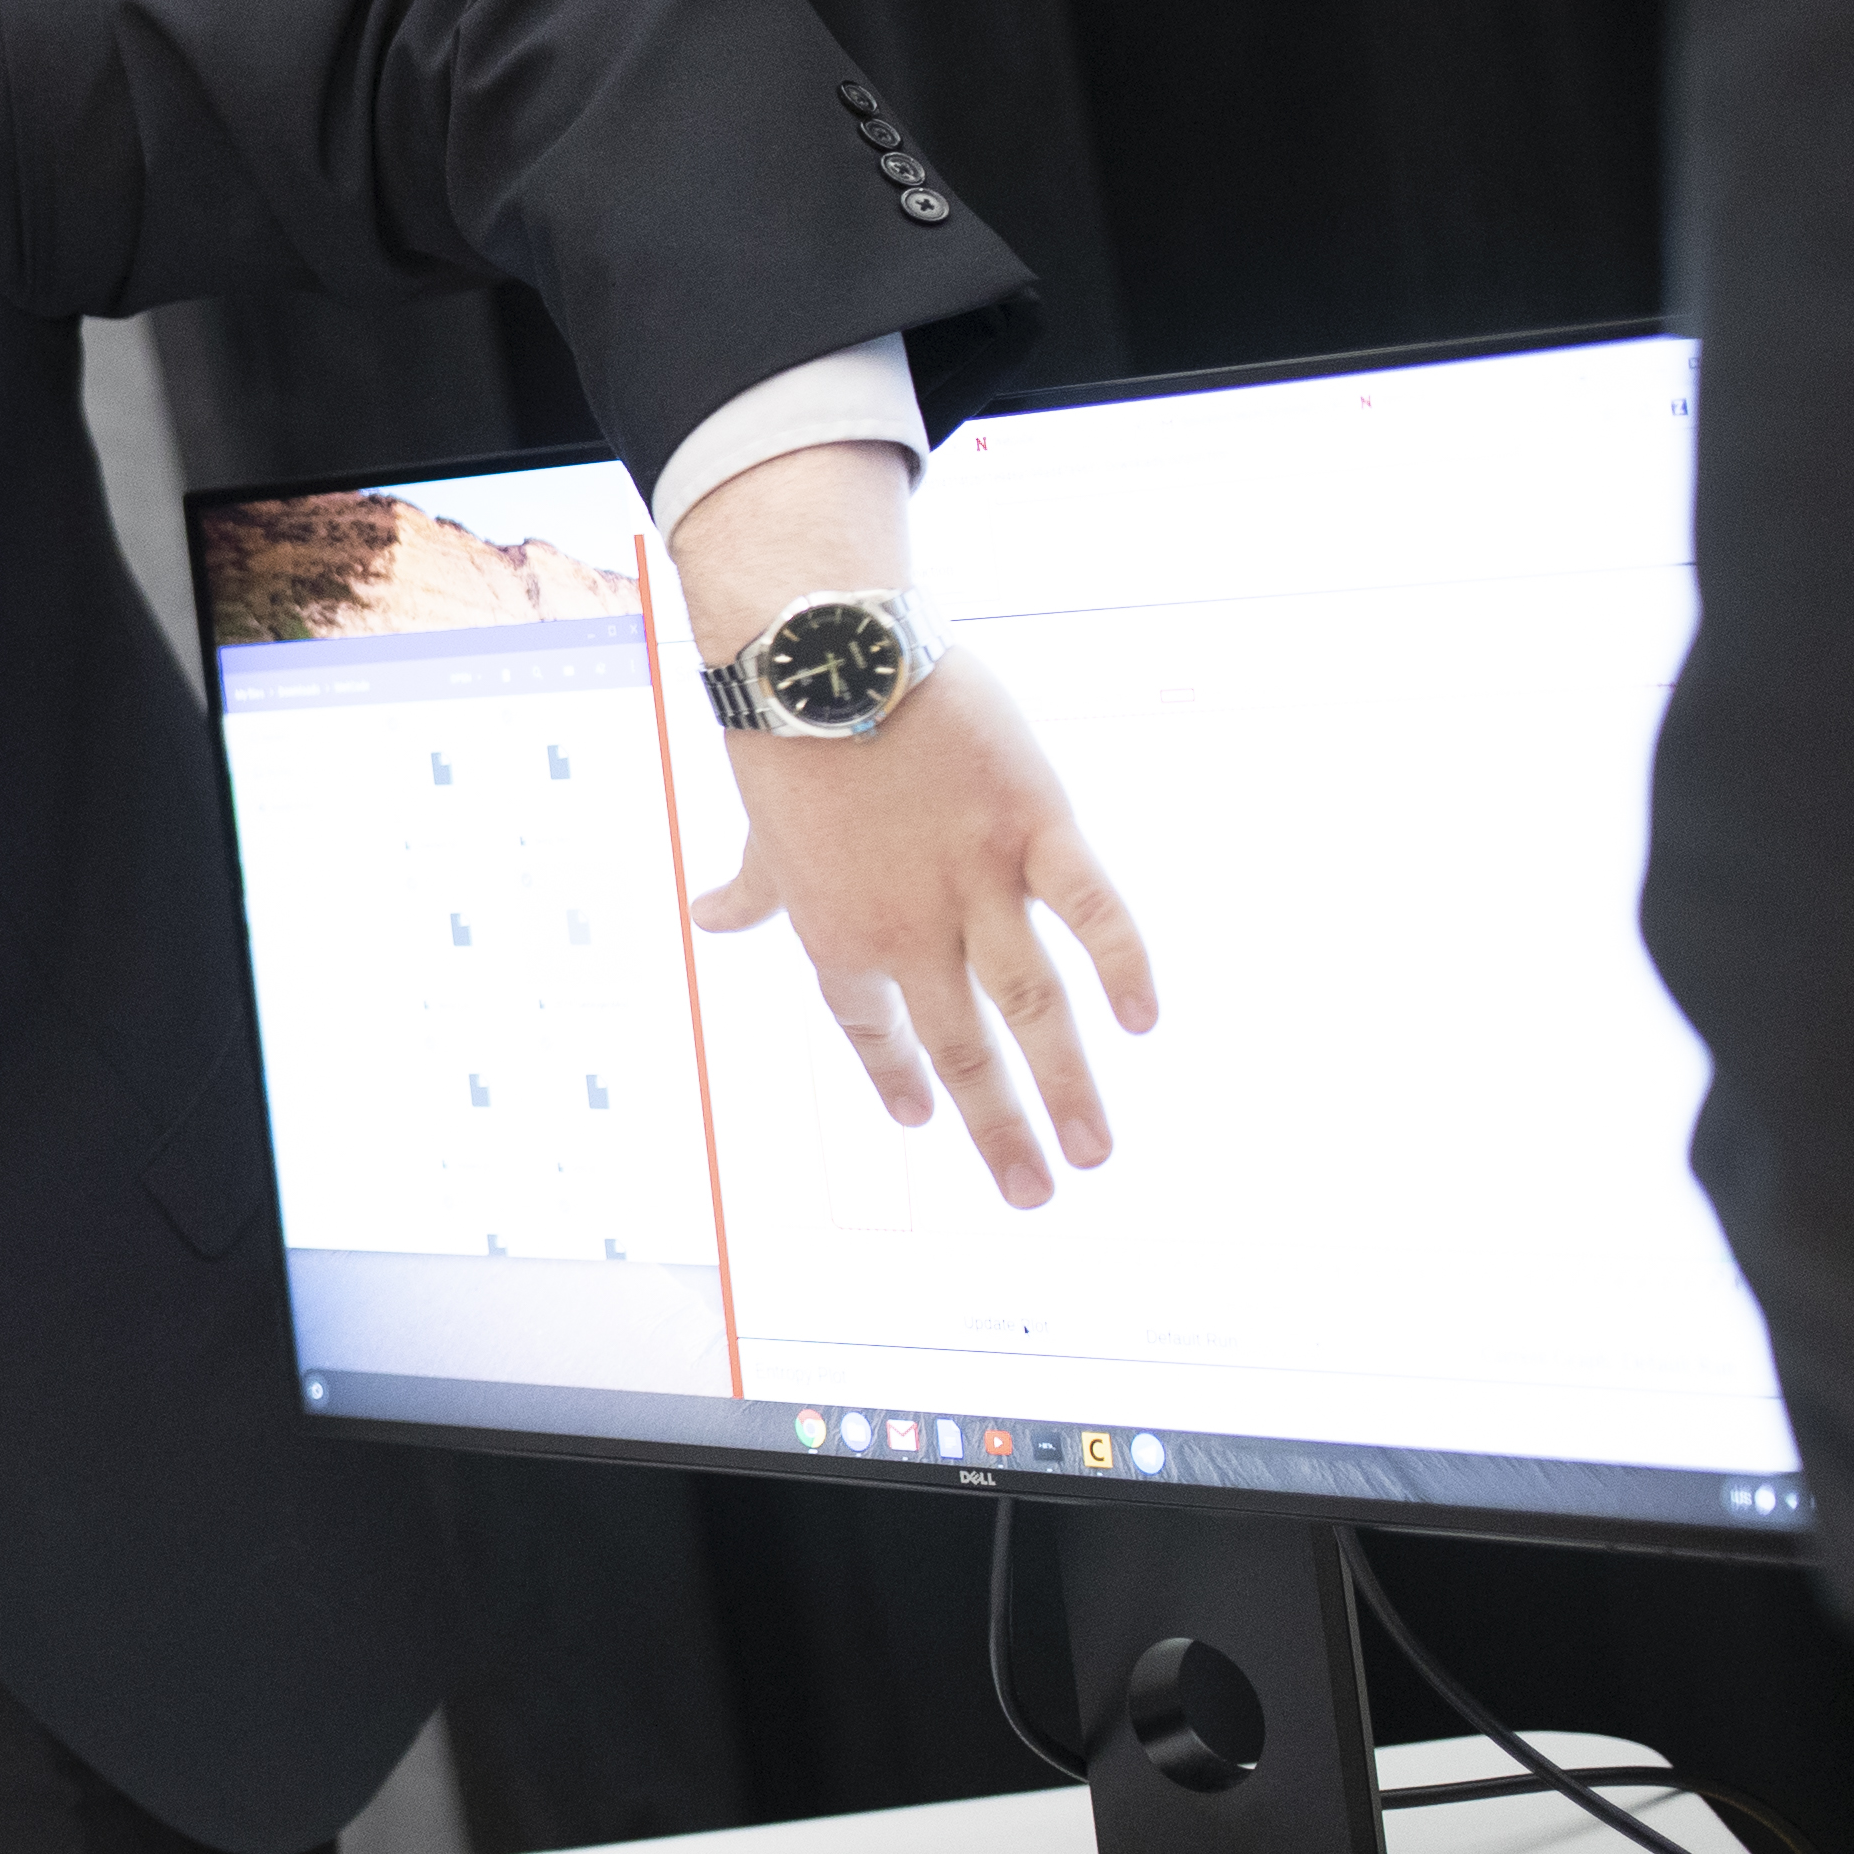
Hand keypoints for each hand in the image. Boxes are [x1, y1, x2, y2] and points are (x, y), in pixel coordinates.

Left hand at [695, 661, 1155, 1207]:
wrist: (822, 659)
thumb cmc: (788, 741)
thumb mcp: (763, 832)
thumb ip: (755, 889)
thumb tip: (711, 914)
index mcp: (838, 935)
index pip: (873, 1028)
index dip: (895, 1076)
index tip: (918, 1117)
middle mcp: (908, 927)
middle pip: (960, 1046)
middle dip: (998, 1127)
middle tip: (1034, 1193)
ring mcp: (975, 879)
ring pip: (1031, 1003)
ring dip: (1065, 1084)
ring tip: (1093, 1152)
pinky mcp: (1035, 822)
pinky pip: (1089, 907)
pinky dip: (1120, 962)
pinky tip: (1142, 1020)